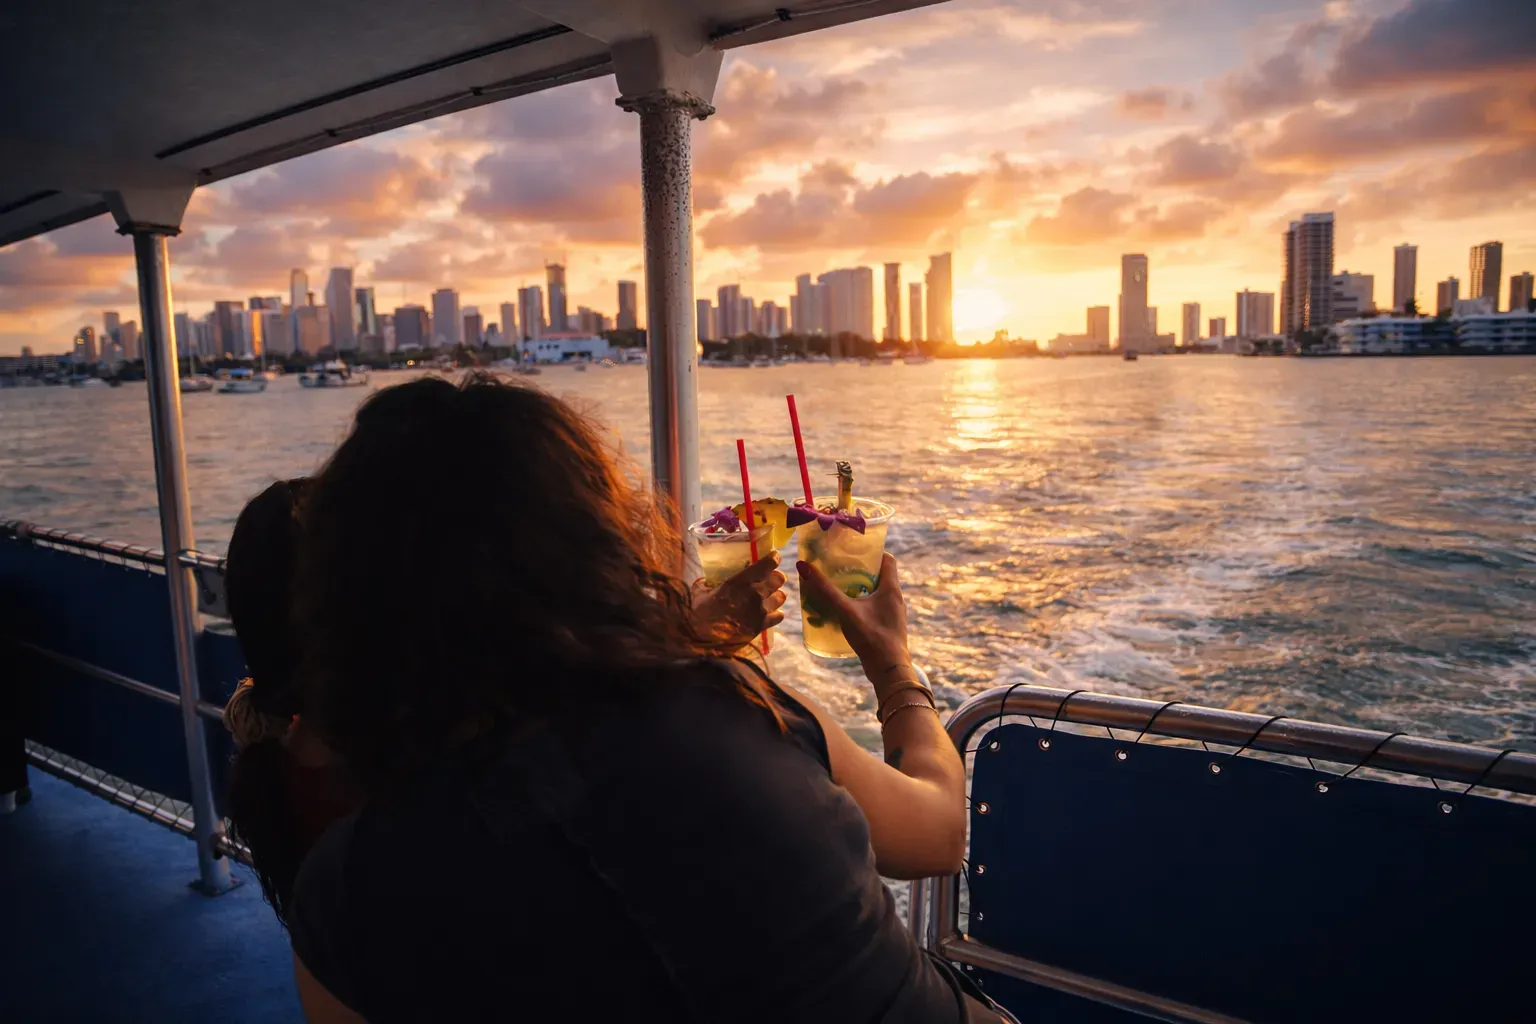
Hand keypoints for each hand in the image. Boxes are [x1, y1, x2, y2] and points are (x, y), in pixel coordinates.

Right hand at [693, 552, 786, 648]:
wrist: (701, 637)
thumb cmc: (699, 611)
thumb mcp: (702, 590)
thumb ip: (710, 582)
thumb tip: (709, 579)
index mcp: (740, 581)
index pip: (767, 565)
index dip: (773, 559)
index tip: (774, 557)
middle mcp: (754, 594)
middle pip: (778, 579)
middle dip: (775, 577)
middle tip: (770, 578)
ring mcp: (759, 611)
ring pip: (781, 597)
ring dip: (776, 595)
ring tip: (769, 596)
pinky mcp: (760, 626)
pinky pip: (778, 616)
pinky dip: (775, 613)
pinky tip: (769, 613)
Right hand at [796, 553, 908, 675]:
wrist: (889, 670)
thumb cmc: (871, 637)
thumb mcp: (845, 610)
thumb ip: (825, 590)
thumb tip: (804, 566)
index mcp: (892, 588)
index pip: (887, 559)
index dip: (872, 551)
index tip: (853, 550)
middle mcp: (896, 598)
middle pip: (880, 575)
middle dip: (860, 570)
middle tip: (840, 568)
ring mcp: (894, 613)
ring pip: (877, 592)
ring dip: (860, 588)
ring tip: (839, 588)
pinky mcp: (888, 625)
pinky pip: (876, 607)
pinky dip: (862, 604)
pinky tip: (846, 611)